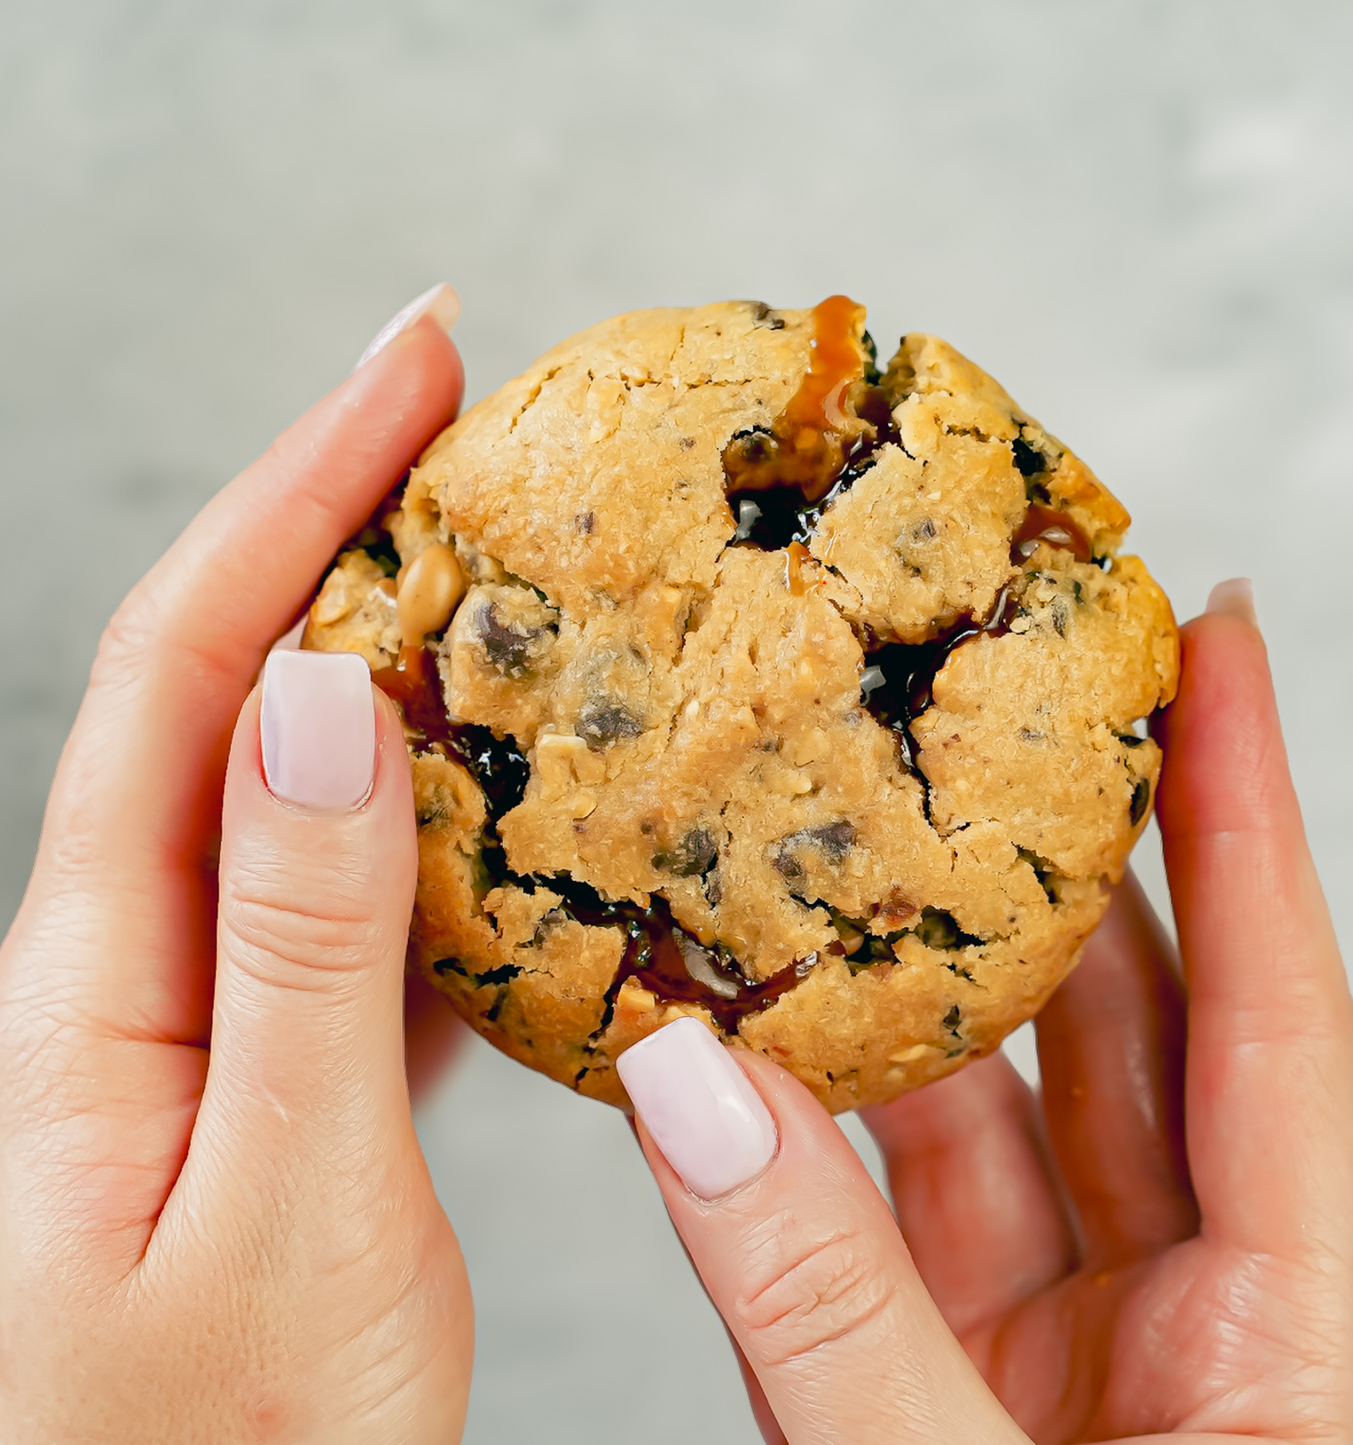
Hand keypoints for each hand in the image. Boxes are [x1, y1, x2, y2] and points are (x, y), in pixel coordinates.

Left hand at [0, 295, 472, 1442]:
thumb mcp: (290, 1206)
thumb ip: (306, 949)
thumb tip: (328, 701)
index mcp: (105, 983)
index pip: (195, 661)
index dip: (303, 487)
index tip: (415, 358)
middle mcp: (136, 969)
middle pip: (233, 684)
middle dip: (344, 521)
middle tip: (472, 419)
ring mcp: (206, 1011)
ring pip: (302, 778)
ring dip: (397, 655)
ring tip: (505, 567)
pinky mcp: (278, 1063)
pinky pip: (354, 890)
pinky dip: (436, 812)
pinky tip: (510, 795)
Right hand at [619, 589, 1352, 1443]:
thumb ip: (831, 1311)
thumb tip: (694, 1089)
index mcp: (1279, 1350)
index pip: (1272, 1016)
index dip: (1245, 819)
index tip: (1216, 643)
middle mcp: (1167, 1327)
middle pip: (1118, 1033)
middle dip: (1051, 861)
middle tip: (983, 701)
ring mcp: (1034, 1358)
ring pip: (968, 1117)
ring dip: (889, 991)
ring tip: (818, 842)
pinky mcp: (915, 1397)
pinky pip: (853, 1224)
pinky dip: (784, 1139)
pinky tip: (720, 1043)